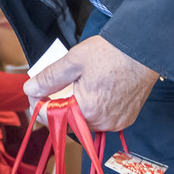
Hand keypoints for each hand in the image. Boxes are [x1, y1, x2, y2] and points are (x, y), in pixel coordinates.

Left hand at [24, 36, 159, 132]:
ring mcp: (115, 123)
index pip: (51, 118)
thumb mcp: (73, 61)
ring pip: (84, 122)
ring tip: (75, 86)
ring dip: (75, 108)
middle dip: (57, 105)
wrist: (143, 50)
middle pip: (67, 121)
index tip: (36, 90)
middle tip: (55, 85)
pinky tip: (93, 91)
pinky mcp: (125, 119)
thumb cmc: (110, 53)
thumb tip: (30, 89)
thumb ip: (49, 78)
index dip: (38, 104)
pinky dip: (93, 109)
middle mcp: (102, 123)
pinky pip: (101, 120)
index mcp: (86, 110)